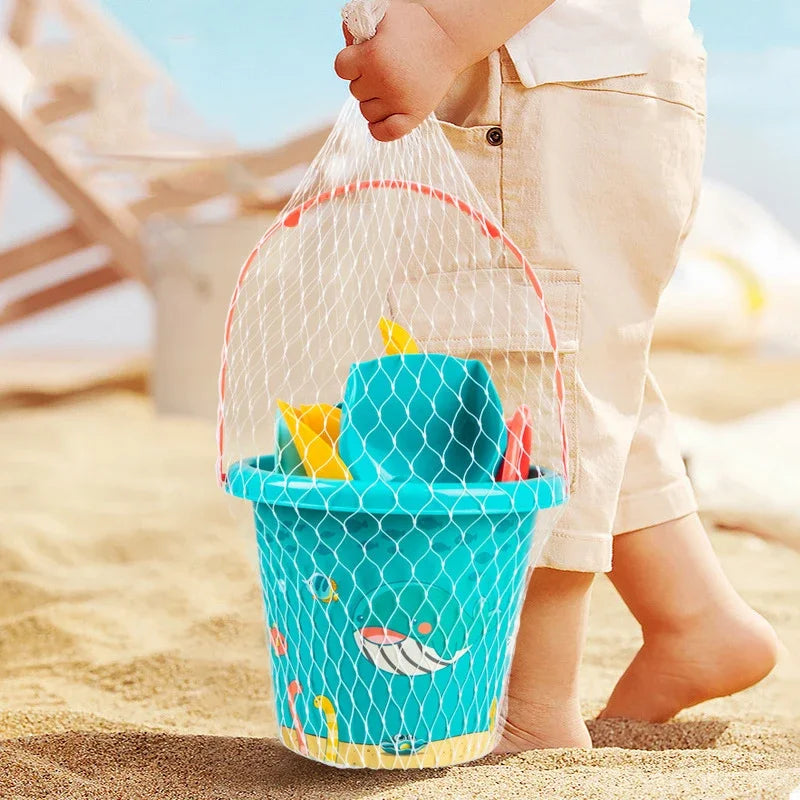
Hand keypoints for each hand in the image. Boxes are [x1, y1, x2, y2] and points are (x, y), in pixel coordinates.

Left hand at [334, 1, 464, 141]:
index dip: (350, 62)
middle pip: (355, 91)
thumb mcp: (384, 14)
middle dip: (364, 80)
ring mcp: (398, 101)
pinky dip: (379, 129)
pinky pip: (385, 133)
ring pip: (367, 112)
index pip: (341, 68)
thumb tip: (346, 43)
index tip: (363, 57)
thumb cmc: (416, 24)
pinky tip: (383, 116)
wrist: (449, 37)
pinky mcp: (414, 115)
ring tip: (388, 88)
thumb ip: (357, 25)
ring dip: (373, 102)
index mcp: (372, 56)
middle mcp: (383, 81)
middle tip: (383, 69)